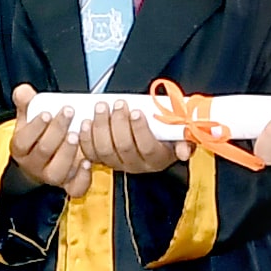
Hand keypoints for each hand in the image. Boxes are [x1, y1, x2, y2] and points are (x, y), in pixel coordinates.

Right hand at [10, 84, 90, 197]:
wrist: (45, 159)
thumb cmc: (39, 135)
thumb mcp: (30, 117)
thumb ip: (27, 102)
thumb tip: (23, 91)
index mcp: (21, 149)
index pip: (23, 140)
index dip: (35, 127)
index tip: (47, 113)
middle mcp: (34, 165)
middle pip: (43, 151)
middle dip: (57, 130)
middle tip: (68, 113)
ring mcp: (52, 177)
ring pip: (58, 170)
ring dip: (68, 151)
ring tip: (77, 134)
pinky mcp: (69, 185)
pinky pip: (75, 188)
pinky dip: (82, 176)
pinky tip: (87, 161)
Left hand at [77, 99, 191, 173]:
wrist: (150, 135)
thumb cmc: (164, 131)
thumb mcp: (180, 134)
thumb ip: (184, 139)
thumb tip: (183, 152)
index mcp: (157, 159)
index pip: (147, 147)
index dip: (140, 129)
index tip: (135, 111)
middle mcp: (136, 165)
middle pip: (124, 147)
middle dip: (119, 123)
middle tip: (118, 104)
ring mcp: (117, 164)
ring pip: (105, 149)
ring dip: (101, 126)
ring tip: (102, 107)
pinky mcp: (101, 160)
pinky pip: (90, 152)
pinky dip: (86, 136)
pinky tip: (86, 122)